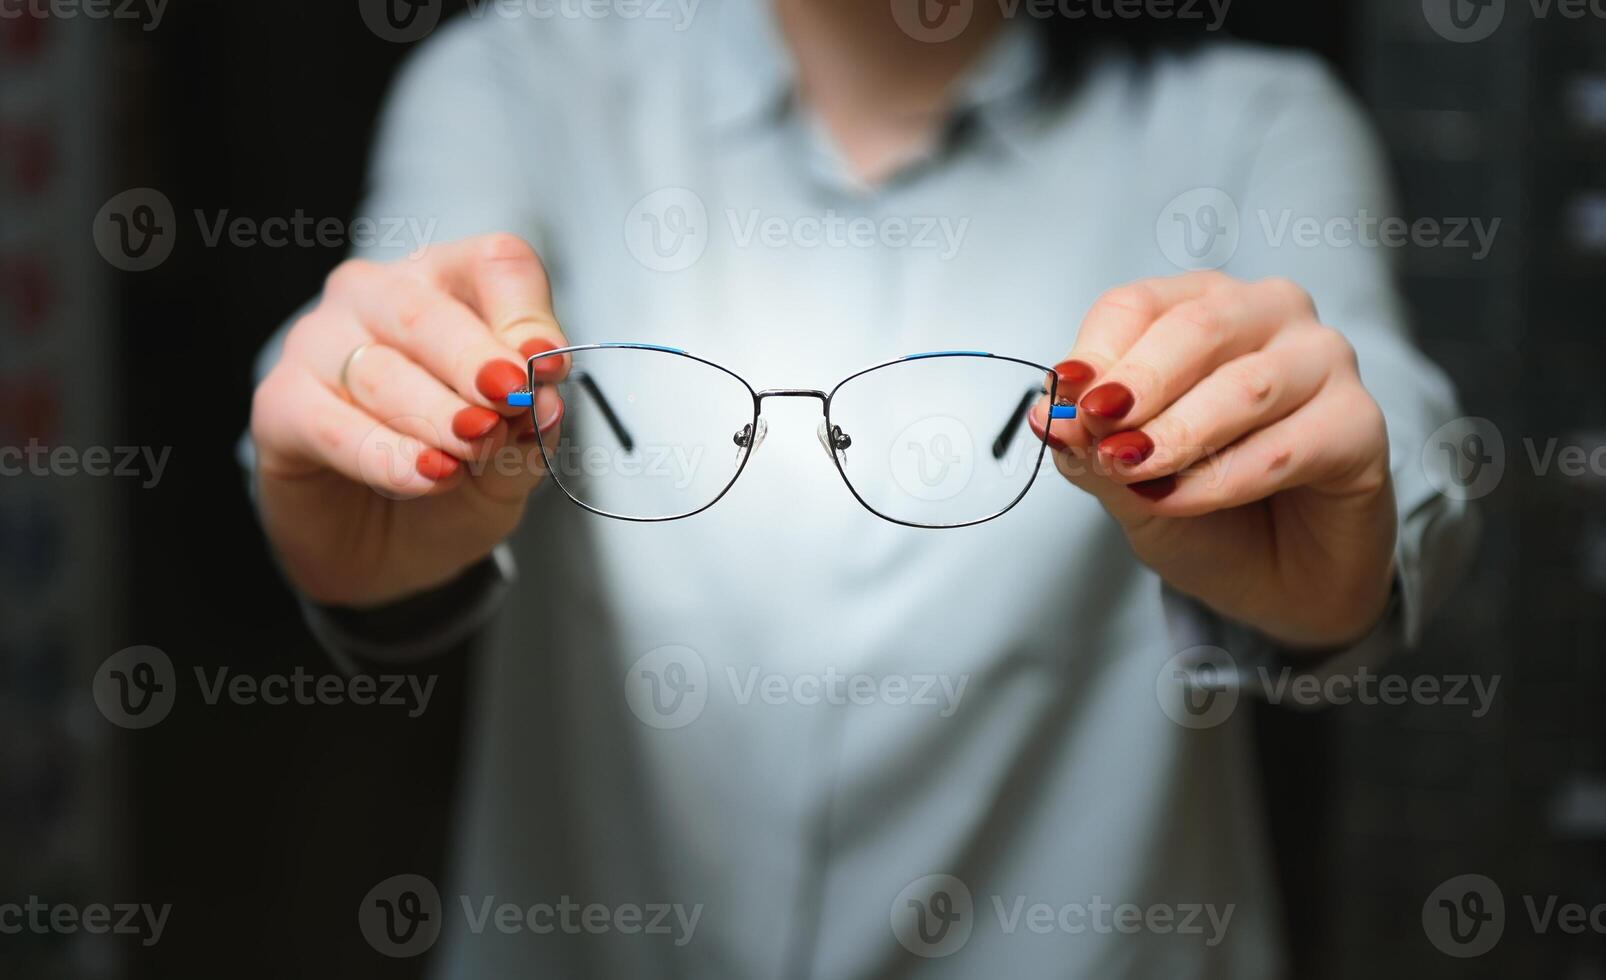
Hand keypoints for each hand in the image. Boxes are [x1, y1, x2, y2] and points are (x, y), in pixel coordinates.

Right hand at [250, 234, 568, 606]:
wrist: (392, 556)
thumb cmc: (456, 485)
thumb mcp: (514, 463)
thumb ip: (530, 430)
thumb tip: (545, 402)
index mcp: (449, 288)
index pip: (492, 265)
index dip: (525, 315)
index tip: (549, 366)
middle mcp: (377, 300)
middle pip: (426, 309)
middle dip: (474, 361)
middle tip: (509, 402)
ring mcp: (318, 344)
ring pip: (379, 369)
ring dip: (435, 416)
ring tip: (471, 454)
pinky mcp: (280, 404)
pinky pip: (331, 424)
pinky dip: (385, 454)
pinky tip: (426, 477)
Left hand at [1029, 272, 1396, 648]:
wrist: (1276, 583)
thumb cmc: (1205, 511)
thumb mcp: (1126, 481)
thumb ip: (1092, 446)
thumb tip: (1053, 413)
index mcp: (1200, 308)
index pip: (1137, 305)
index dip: (1095, 354)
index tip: (1067, 403)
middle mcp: (1268, 316)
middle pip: (1197, 328)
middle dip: (1139, 385)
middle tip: (1100, 434)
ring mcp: (1323, 363)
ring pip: (1245, 385)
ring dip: (1178, 435)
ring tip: (1134, 472)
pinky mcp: (1361, 424)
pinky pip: (1286, 446)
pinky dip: (1222, 479)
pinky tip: (1179, 501)